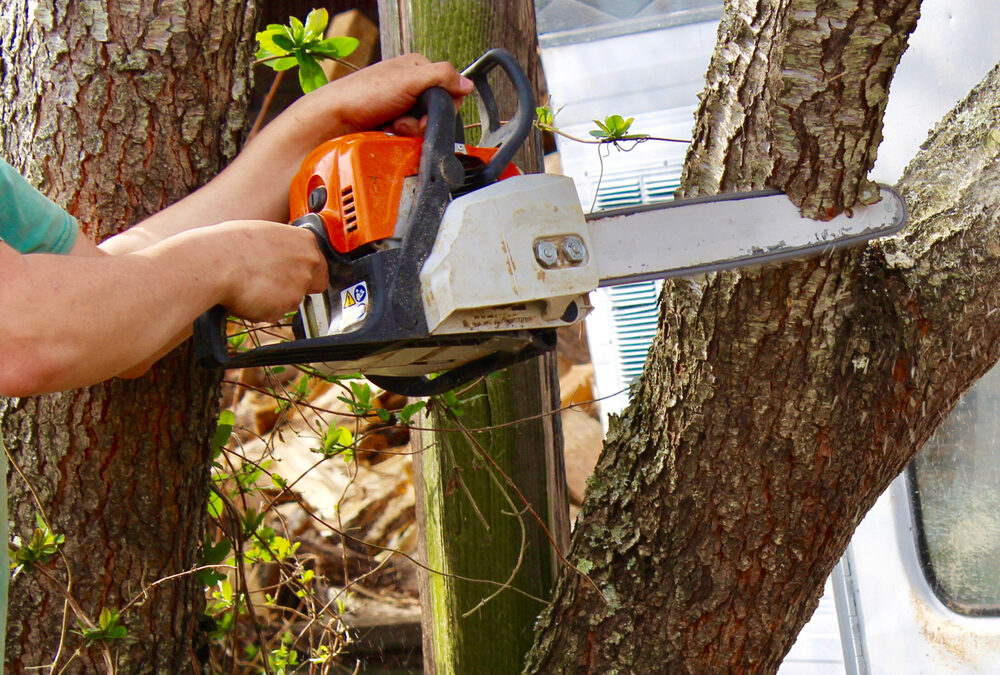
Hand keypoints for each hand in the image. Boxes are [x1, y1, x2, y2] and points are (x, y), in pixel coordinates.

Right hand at [202, 220, 328, 322]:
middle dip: (293, 287)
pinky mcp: (287, 305)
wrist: (216, 263)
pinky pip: (276, 312)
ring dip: (275, 299)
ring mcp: (300, 285)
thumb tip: (281, 255)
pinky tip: (248, 296)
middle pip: (311, 285)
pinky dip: (263, 309)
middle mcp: (309, 262)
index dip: (303, 272)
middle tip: (269, 283)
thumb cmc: (230, 244)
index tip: (289, 274)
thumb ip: (282, 247)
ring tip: (251, 286)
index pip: (319, 265)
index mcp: (305, 240)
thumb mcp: (263, 234)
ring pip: (291, 300)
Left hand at [281, 53, 474, 143]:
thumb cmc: (361, 94)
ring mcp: (401, 107)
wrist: (333, 121)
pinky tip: (388, 134)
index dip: (442, 104)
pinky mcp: (393, 126)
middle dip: (423, 121)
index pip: (449, 88)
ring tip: (393, 128)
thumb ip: (441, 77)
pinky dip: (401, 138)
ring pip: (424, 127)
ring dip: (411, 132)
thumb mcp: (407, 78)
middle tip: (405, 120)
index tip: (425, 110)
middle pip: (437, 111)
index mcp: (416, 68)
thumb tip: (466, 84)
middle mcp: (410, 86)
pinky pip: (411, 138)